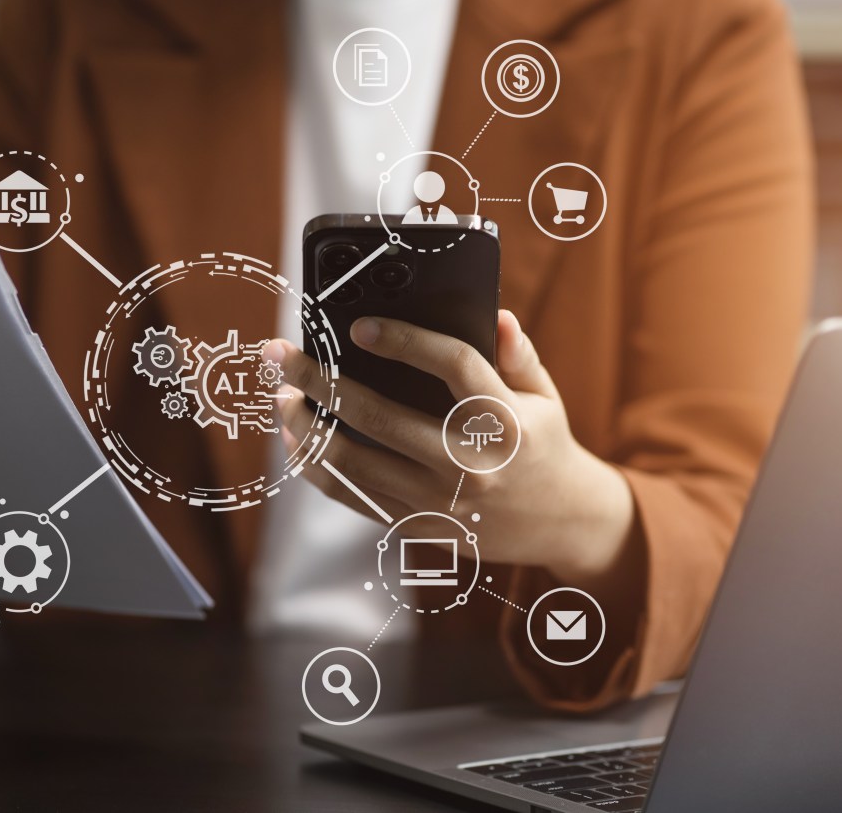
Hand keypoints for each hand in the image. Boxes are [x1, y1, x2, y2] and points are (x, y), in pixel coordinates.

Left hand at [266, 311, 637, 589]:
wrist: (561, 524)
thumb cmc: (542, 443)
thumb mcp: (542, 394)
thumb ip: (517, 354)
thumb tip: (495, 315)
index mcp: (507, 421)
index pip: (454, 366)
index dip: (405, 341)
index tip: (360, 325)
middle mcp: (471, 465)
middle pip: (380, 417)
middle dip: (320, 381)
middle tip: (280, 354)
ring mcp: (441, 502)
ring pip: (355, 462)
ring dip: (306, 426)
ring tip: (280, 394)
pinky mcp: (419, 527)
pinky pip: (353, 496)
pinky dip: (316, 467)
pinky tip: (295, 439)